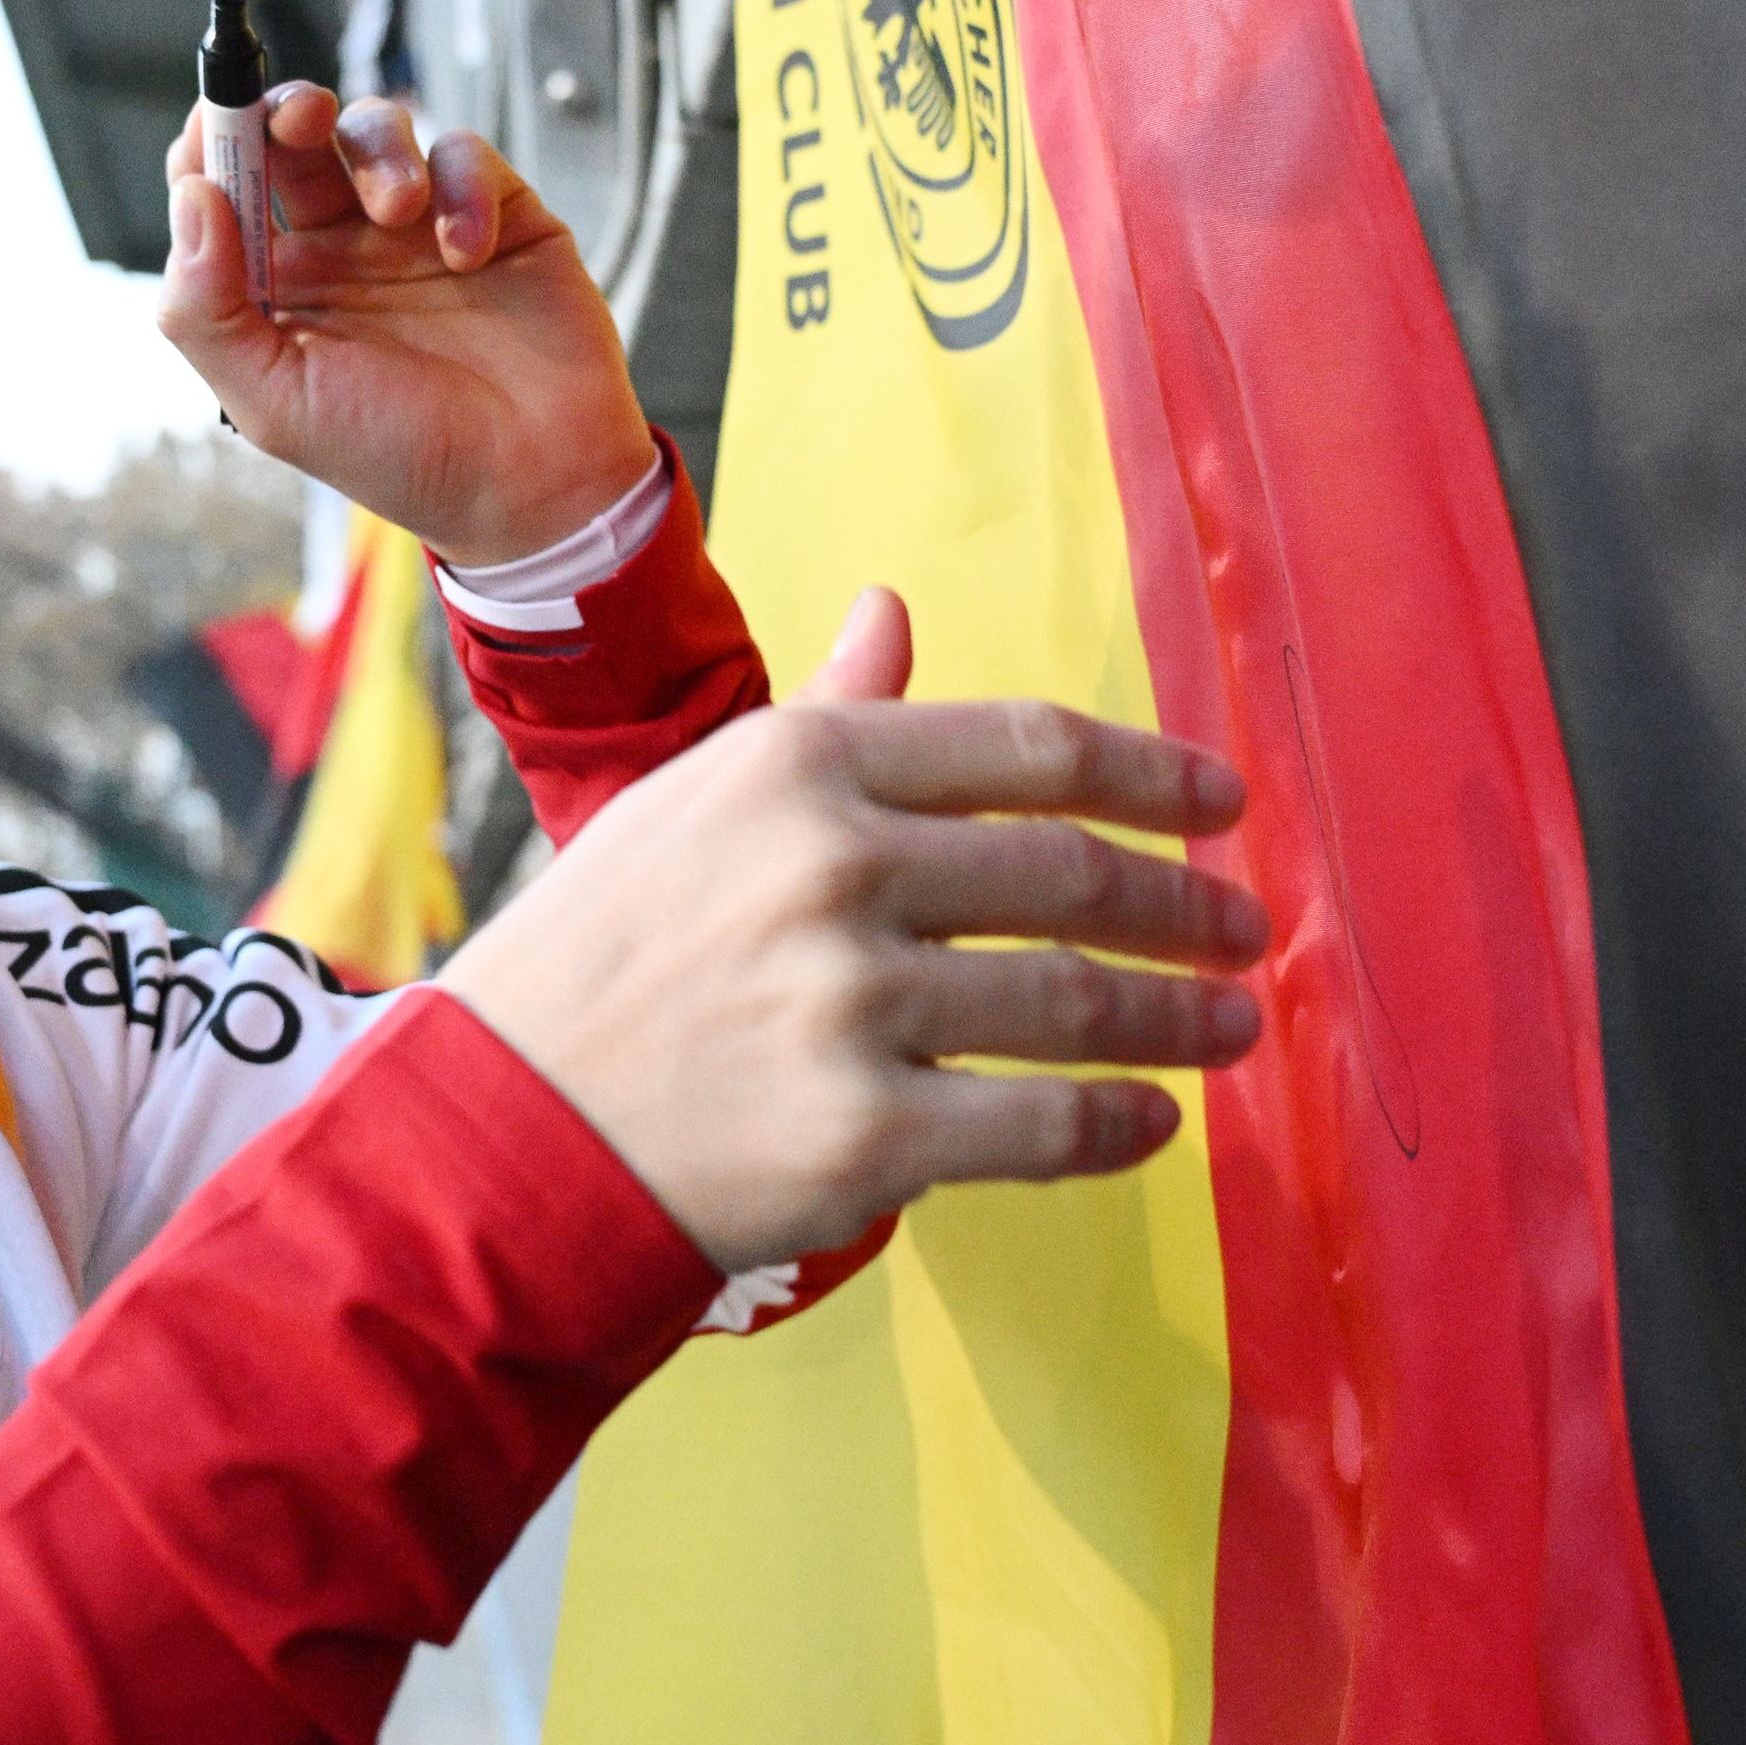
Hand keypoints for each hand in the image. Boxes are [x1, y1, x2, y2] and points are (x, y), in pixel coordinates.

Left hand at [158, 84, 658, 566]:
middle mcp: (339, 247)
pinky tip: (469, 252)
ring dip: (380, 154)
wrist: (533, 486)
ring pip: (376, 131)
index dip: (212, 142)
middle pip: (292, 138)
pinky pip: (463, 156)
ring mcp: (416, 227)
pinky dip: (462, 188)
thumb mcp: (277, 404)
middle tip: (301, 117)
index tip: (218, 121)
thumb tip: (191, 198)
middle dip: (287, 110)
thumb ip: (210, 310)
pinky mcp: (492, 214)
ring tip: (401, 211)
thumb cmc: (399, 455)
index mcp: (276, 288)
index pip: (221, 188)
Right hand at [438, 591, 1264, 1269]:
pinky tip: (1156, 1124)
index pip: (1029, 749)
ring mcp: (851, 1004)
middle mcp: (833, 869)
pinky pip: (1038, 1125)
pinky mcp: (865, 1134)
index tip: (1222, 803)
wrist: (501, 1128)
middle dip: (1183, 906)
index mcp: (800, 766)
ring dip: (1179, 1019)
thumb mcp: (695, 802)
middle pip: (1072, 875)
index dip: (1151, 775)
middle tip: (1244, 929)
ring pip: (1075, 1005)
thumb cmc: (604, 958)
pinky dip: (1117, 1126)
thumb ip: (823, 714)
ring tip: (1231, 1028)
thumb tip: (893, 610)